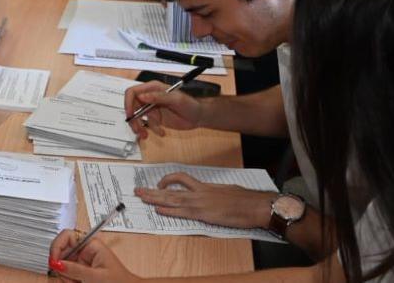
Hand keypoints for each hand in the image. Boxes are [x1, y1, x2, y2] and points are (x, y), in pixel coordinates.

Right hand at [48, 230, 139, 282]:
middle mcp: (84, 250)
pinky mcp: (80, 271)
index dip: (57, 245)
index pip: (67, 235)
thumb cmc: (120, 281)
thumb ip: (76, 270)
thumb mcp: (96, 276)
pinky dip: (68, 280)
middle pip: (61, 251)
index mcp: (91, 244)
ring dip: (65, 276)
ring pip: (62, 264)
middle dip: (61, 266)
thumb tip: (57, 263)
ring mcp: (81, 261)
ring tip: (76, 282)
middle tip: (66, 276)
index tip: (54, 260)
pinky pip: (67, 273)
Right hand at [124, 81, 204, 139]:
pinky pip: (147, 125)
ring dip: (139, 127)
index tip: (130, 115)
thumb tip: (142, 97)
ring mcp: (151, 108)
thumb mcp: (175, 99)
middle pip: (132, 106)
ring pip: (137, 117)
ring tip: (145, 135)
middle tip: (138, 130)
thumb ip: (158, 97)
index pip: (133, 92)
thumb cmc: (190, 104)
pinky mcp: (155, 118)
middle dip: (133, 119)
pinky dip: (152, 130)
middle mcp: (149, 97)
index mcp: (152, 88)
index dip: (128, 103)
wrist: (199, 116)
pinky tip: (162, 132)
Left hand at [134, 173, 275, 229]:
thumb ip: (215, 193)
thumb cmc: (246, 199)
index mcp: (205, 186)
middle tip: (139, 190)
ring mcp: (200, 203)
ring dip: (154, 198)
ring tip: (141, 197)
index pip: (181, 179)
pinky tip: (158, 211)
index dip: (168, 180)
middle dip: (153, 190)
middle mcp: (199, 192)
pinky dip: (168, 211)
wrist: (255, 205)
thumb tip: (211, 196)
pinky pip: (181, 211)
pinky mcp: (203, 214)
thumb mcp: (227, 190)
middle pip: (170, 189)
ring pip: (171, 199)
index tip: (159, 183)